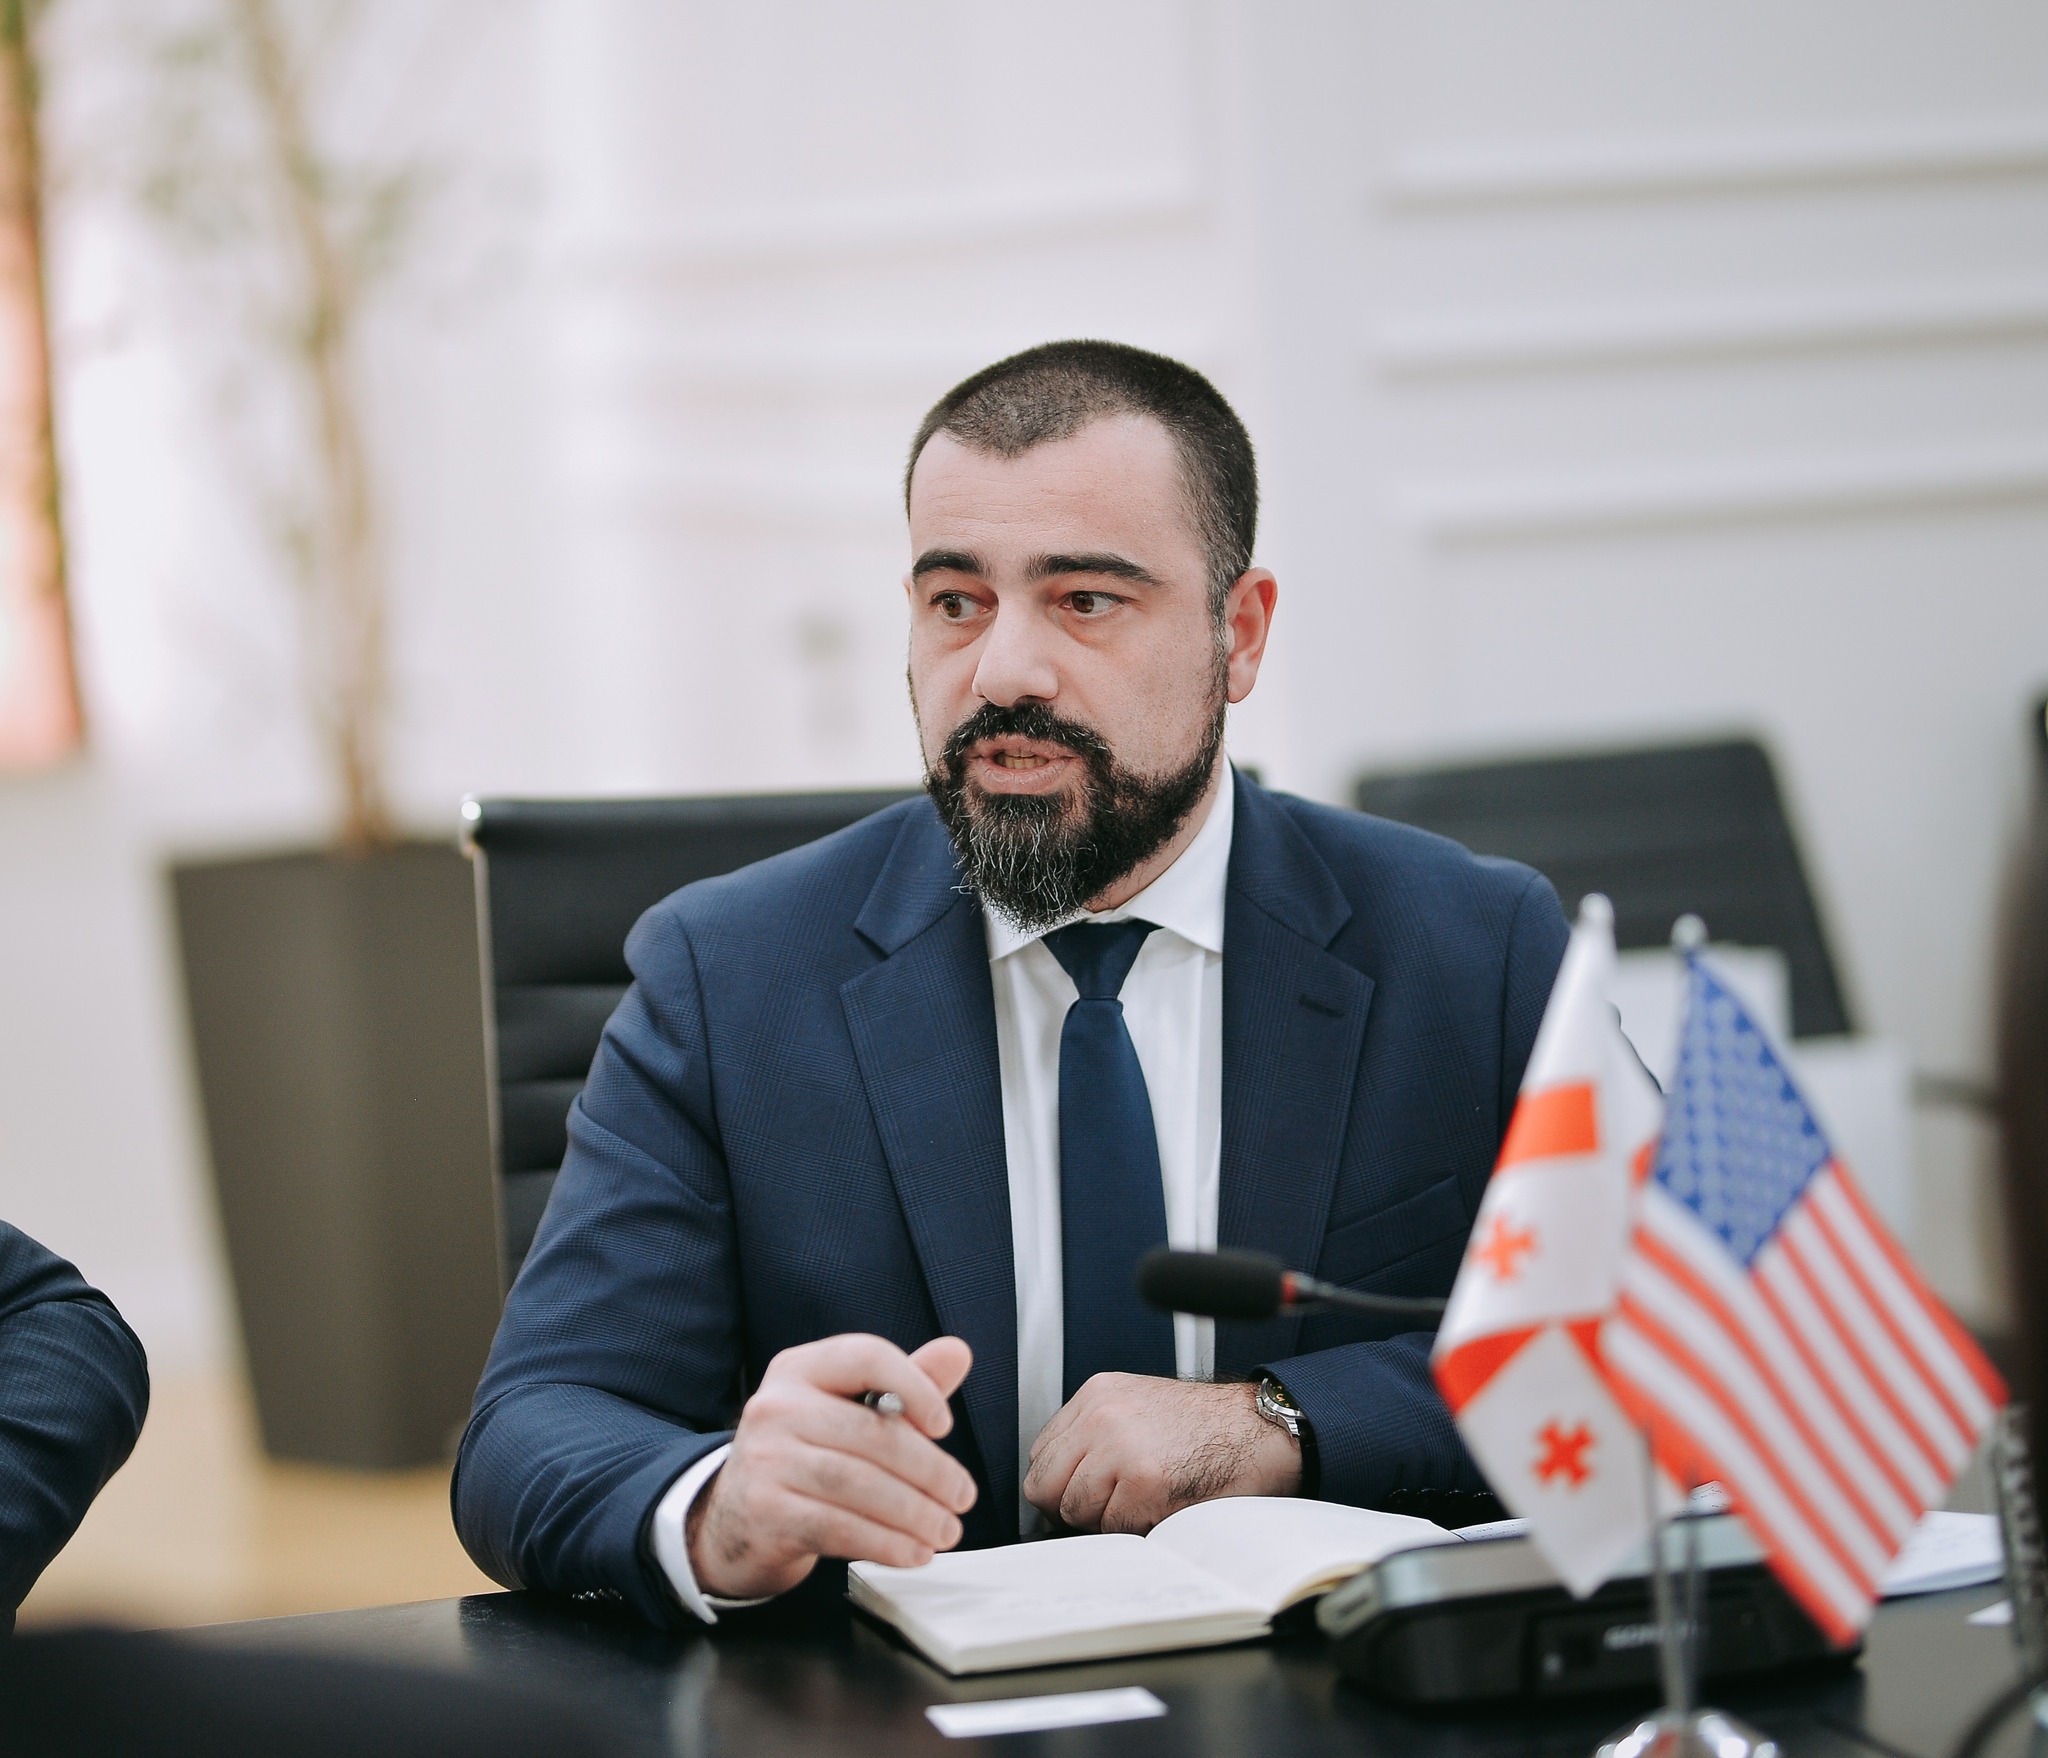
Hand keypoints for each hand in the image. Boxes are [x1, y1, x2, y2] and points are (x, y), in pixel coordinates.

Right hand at [686, 1333, 977, 1598]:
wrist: (735, 1516)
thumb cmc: (807, 1454)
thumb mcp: (850, 1410)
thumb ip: (906, 1383)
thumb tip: (958, 1352)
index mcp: (800, 1368)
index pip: (866, 1357)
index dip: (915, 1386)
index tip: (945, 1425)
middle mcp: (775, 1405)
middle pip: (871, 1432)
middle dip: (930, 1470)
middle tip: (963, 1496)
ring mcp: (764, 1459)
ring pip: (858, 1484)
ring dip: (914, 1513)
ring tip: (946, 1529)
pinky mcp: (764, 1511)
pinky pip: (838, 1526)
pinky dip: (886, 1543)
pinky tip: (913, 1552)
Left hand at [1023, 1374, 1300, 1534]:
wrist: (1261, 1428)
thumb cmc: (1209, 1427)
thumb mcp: (1138, 1406)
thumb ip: (1095, 1434)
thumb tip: (1061, 1481)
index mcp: (1096, 1394)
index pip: (1041, 1455)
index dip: (1061, 1484)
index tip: (1081, 1495)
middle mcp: (1100, 1416)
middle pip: (1045, 1486)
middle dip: (1071, 1507)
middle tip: (1108, 1507)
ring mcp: (1119, 1448)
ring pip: (1074, 1511)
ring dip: (1105, 1520)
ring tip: (1143, 1502)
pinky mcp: (1143, 1482)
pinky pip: (1112, 1528)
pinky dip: (1134, 1529)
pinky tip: (1162, 1507)